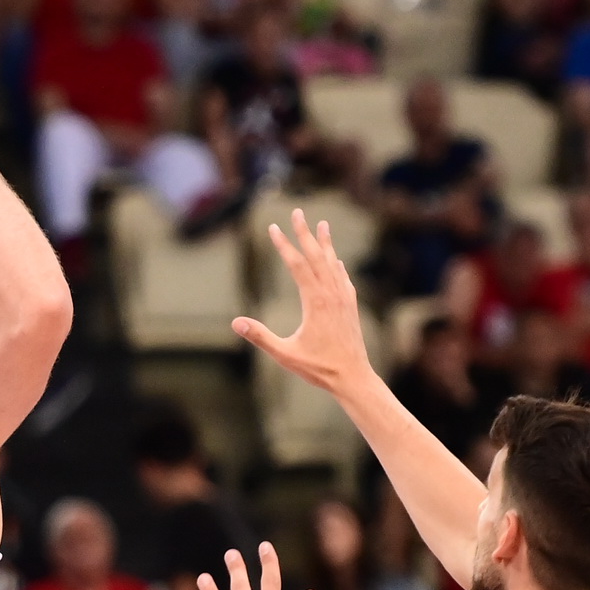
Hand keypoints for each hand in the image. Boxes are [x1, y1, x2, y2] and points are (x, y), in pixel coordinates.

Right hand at [234, 208, 373, 395]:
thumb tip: (235, 322)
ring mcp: (343, 299)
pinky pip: (343, 278)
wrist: (354, 377)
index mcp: (315, 301)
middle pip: (316, 256)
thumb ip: (260, 336)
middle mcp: (331, 294)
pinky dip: (337, 265)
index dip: (283, 245)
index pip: (297, 265)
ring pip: (332, 264)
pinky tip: (337, 261)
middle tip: (298, 211)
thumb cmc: (319, 368)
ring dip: (325, 243)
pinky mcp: (350, 307)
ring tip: (322, 225)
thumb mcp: (285, 354)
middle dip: (304, 233)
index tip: (273, 228)